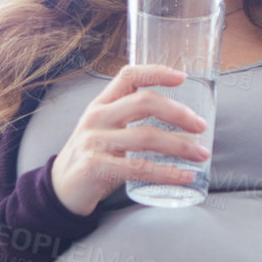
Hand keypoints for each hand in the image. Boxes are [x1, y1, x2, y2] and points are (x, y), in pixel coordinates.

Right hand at [48, 64, 211, 216]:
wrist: (61, 190)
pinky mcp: (96, 167)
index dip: (156, 72)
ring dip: (179, 145)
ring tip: (201, 153)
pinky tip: (184, 176)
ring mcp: (94, 142)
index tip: (183, 77)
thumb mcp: (105, 129)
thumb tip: (179, 117)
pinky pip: (139, 168)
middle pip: (143, 102)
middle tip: (200, 125)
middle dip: (178, 113)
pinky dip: (166, 172)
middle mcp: (97, 118)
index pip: (128, 75)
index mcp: (101, 104)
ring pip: (146, 136)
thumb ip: (130, 118)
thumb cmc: (93, 156)